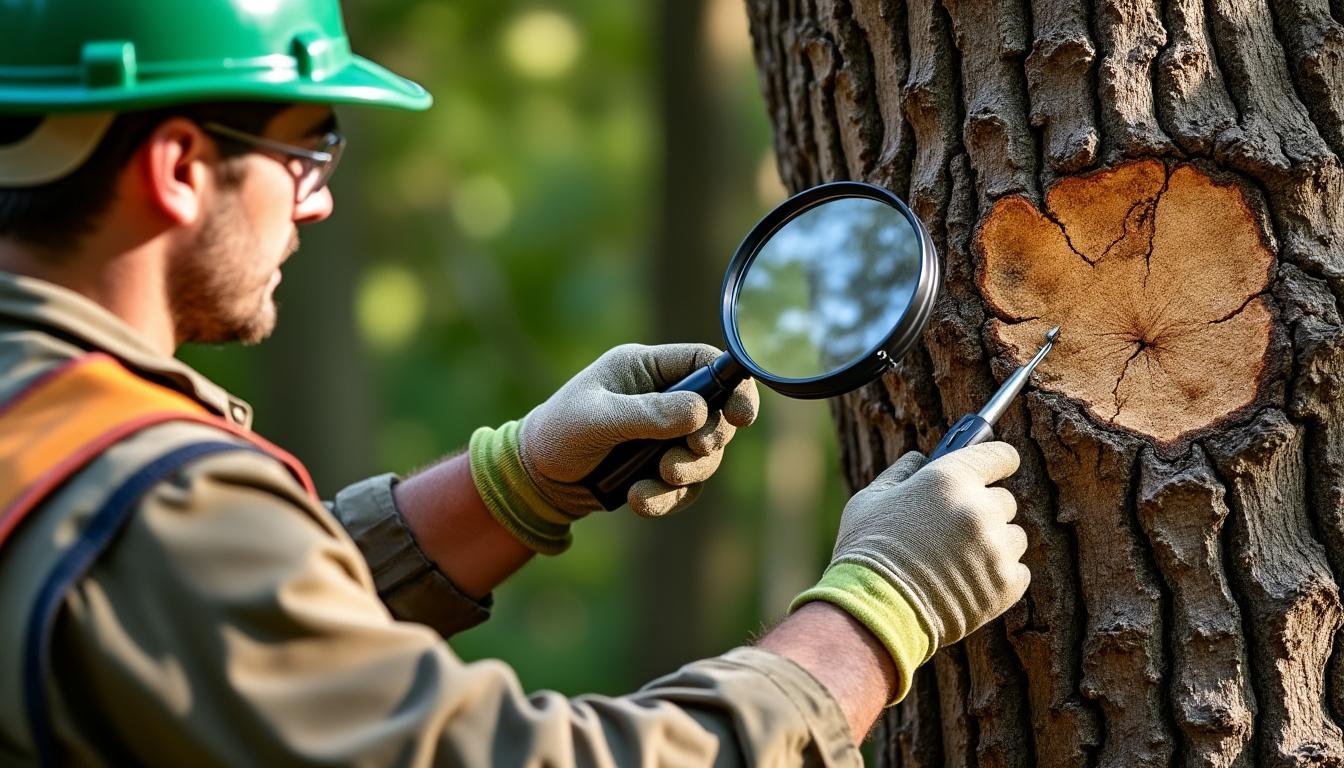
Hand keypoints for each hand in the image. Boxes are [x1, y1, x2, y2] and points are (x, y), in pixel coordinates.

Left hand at [469, 343, 758, 552]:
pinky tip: (639, 501)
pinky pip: (685, 487)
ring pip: (704, 456)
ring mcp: (664, 435)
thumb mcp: (596, 419)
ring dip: (686, 474)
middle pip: (716, 414)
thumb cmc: (557, 433)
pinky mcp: (660, 469)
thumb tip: (698, 411)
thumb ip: (646, 414)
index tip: (740, 416)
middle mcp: (662, 398)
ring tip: (653, 484)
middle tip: (683, 458)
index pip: (706, 363)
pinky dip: (668, 498)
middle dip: (706, 442)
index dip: (733, 385)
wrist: (535, 480)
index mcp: (646, 369)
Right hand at [790, 442, 1027, 696]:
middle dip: (983, 510)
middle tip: (954, 529)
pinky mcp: (1006, 585)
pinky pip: (1017, 571)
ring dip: (993, 545)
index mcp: (949, 478)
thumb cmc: (866, 551)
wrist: (874, 611)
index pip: (1000, 455)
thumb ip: (902, 473)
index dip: (996, 462)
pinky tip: (966, 583)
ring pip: (1012, 537)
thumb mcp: (871, 498)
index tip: (995, 468)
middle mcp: (979, 508)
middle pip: (1004, 500)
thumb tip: (921, 459)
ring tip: (957, 562)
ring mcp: (996, 548)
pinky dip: (997, 577)